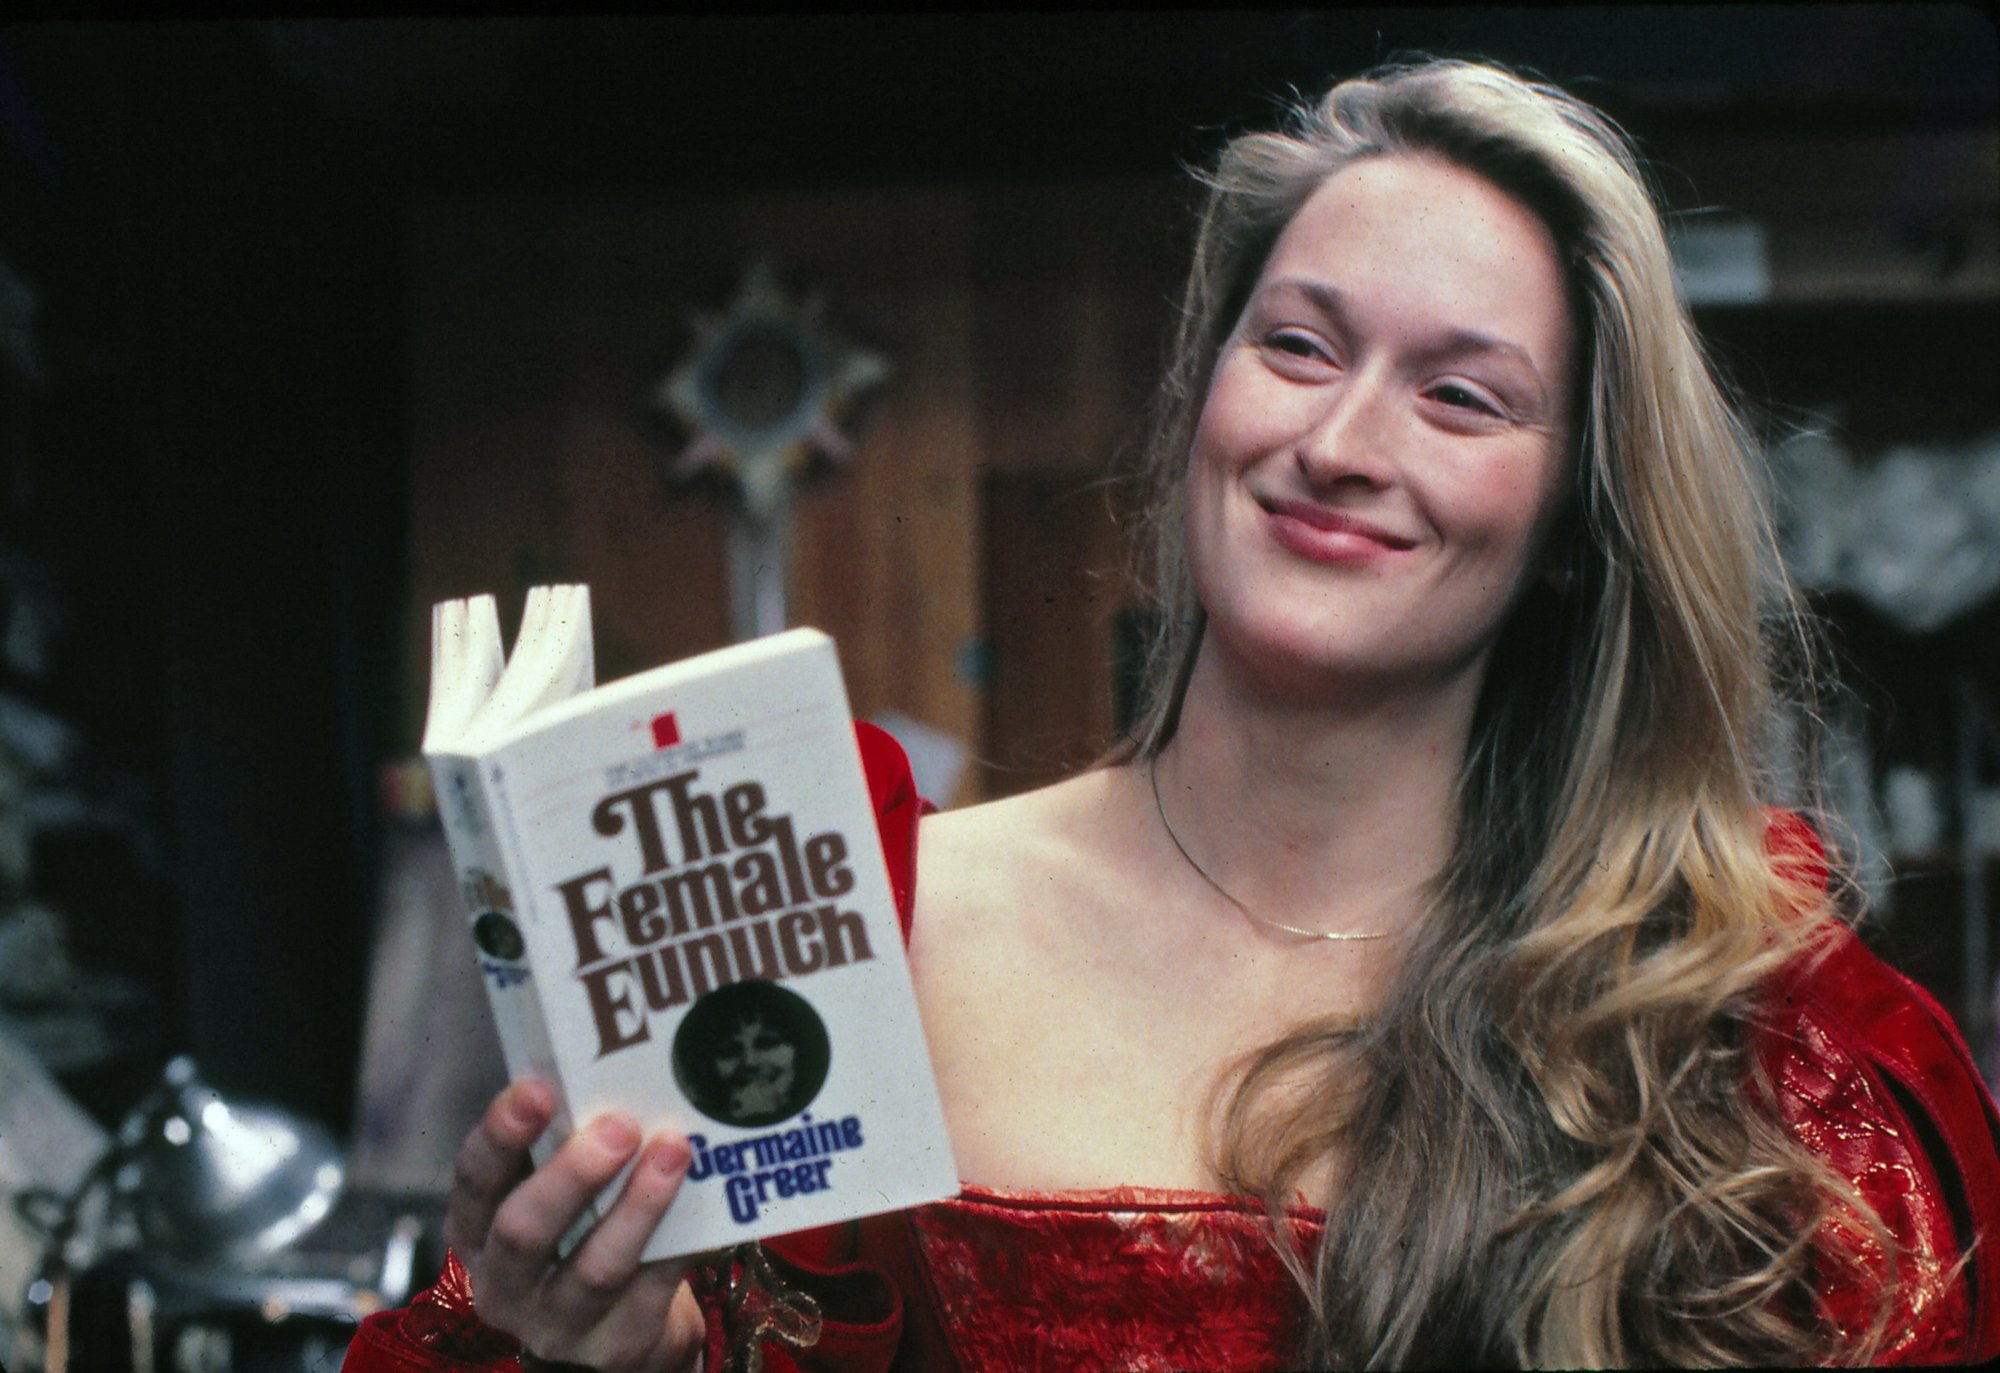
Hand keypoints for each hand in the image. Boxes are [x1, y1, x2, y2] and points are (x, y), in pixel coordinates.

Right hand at [444, 1079, 706, 1372]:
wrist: (619, 1325)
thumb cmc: (581, 1231)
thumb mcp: (556, 1191)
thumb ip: (565, 1145)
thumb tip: (613, 1066)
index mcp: (478, 1232)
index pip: (474, 1181)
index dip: (500, 1135)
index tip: (536, 1089)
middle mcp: (505, 1285)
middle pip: (524, 1233)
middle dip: (571, 1175)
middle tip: (618, 1126)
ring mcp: (558, 1325)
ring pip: (595, 1269)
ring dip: (638, 1206)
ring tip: (674, 1151)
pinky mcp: (616, 1348)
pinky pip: (651, 1292)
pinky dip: (678, 1244)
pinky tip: (702, 1202)